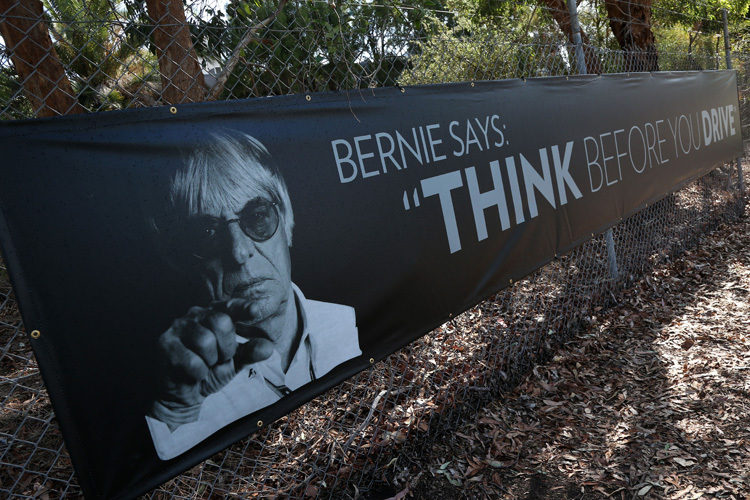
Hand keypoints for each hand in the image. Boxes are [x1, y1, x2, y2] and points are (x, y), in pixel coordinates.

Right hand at [149, 303, 272, 429]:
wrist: (185, 394)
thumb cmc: (210, 370)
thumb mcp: (235, 361)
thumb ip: (251, 352)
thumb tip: (268, 347)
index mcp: (214, 314)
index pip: (230, 306)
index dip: (243, 307)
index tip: (256, 311)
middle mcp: (195, 315)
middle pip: (220, 322)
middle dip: (227, 347)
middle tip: (220, 359)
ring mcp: (178, 328)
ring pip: (205, 341)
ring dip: (211, 361)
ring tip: (205, 365)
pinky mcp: (165, 344)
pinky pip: (192, 360)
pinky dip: (198, 373)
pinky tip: (193, 374)